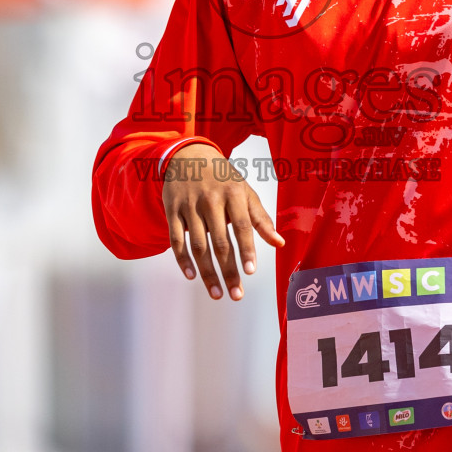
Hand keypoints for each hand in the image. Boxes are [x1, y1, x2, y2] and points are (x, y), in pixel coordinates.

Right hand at [162, 143, 284, 300]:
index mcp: (233, 194)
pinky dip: (183, 260)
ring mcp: (190, 206)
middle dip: (229, 270)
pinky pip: (177, 240)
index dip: (247, 249)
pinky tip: (192, 276)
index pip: (242, 226)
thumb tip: (279, 243)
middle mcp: (210, 200)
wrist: (188, 156)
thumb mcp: (245, 191)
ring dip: (207, 272)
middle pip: (220, 241)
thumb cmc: (222, 178)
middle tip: (236, 294)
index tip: (250, 271)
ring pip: (198, 245)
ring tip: (217, 293)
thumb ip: (261, 219)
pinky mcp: (172, 211)